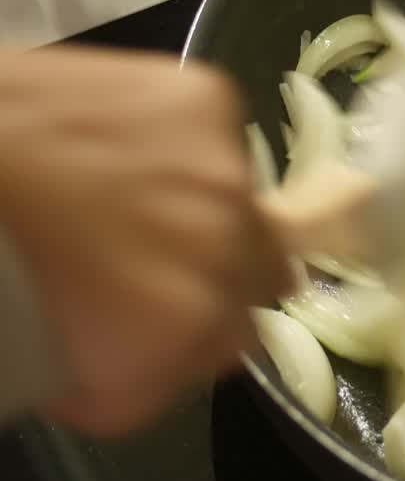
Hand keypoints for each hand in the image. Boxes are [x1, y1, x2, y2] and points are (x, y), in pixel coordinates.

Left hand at [0, 45, 293, 435]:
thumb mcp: (65, 368)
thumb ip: (144, 378)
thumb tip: (175, 363)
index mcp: (191, 322)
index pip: (239, 342)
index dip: (195, 332)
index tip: (155, 322)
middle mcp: (230, 245)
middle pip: (263, 274)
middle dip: (215, 273)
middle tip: (149, 261)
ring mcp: (225, 169)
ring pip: (244, 202)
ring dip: (204, 205)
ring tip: (128, 192)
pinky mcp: (208, 102)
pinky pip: (221, 137)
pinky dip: (185, 145)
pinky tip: (128, 144)